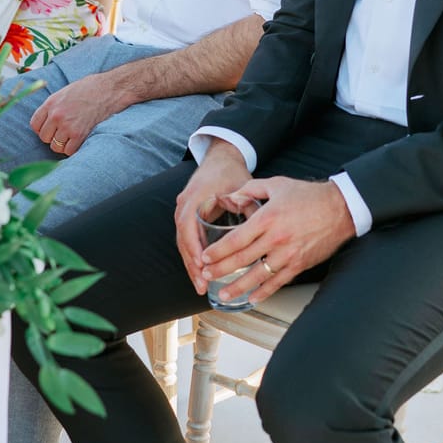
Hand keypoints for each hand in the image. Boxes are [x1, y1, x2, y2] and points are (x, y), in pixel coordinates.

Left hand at [30, 73, 119, 155]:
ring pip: (55, 146)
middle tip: (64, 132)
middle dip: (53, 137)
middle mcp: (56, 115)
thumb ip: (54, 105)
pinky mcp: (79, 134)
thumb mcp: (65, 91)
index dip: (42, 128)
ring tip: (72, 137)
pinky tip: (79, 141)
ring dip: (63, 144)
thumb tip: (47, 119)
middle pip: (44, 137)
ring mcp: (67, 126)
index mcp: (51, 103)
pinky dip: (73, 149)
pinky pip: (69, 151)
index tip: (51, 128)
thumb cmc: (90, 88)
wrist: (109, 89)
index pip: (35, 125)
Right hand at [175, 140, 250, 292]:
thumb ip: (249, 208)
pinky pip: (185, 237)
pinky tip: (200, 270)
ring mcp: (182, 208)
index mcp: (195, 198)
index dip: (195, 251)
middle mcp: (184, 204)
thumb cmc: (232, 172)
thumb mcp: (242, 188)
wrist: (221, 156)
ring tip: (200, 285)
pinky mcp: (186, 212)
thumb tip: (260, 233)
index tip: (204, 269)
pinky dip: (192, 254)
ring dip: (191, 264)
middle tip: (201, 286)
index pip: (189, 229)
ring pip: (182, 241)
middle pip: (183, 240)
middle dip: (192, 265)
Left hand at [198, 177, 355, 306]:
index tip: (205, 257)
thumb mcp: (277, 184)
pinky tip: (251, 298)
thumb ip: (251, 189)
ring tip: (223, 293)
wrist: (340, 208)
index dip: (218, 251)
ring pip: (257, 276)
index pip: (236, 239)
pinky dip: (263, 292)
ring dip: (237, 287)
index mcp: (268, 218)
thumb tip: (231, 197)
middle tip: (206, 275)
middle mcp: (276, 238)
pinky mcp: (299, 264)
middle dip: (220, 269)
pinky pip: (277, 282)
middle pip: (242, 259)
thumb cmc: (308, 195)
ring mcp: (288, 254)